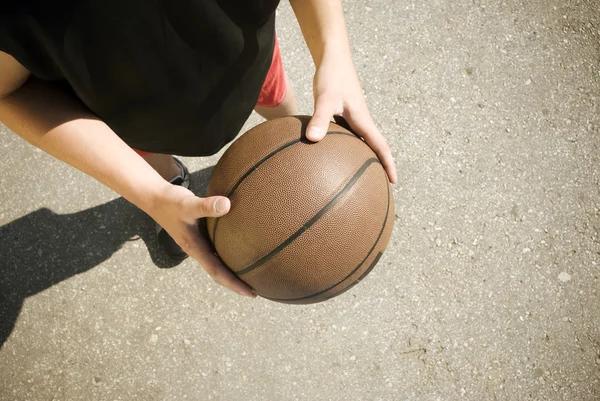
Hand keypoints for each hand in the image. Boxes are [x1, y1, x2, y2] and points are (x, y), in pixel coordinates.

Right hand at [149, 183, 255, 297]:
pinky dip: (229, 253)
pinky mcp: (200, 233)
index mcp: (195, 248)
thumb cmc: (170, 202)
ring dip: (233, 269)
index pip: (217, 272)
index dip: (234, 284)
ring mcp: (199, 242)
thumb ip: (206, 205)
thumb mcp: (187, 204)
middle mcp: (198, 249)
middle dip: (236, 282)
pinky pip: (217, 248)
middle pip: (219, 272)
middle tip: (257, 290)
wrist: (154, 197)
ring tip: (253, 273)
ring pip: (218, 261)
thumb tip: (227, 204)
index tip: (251, 294)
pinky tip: (241, 248)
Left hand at [305, 52, 397, 183]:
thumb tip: (312, 140)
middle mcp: (361, 120)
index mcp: (362, 120)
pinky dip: (349, 147)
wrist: (332, 57)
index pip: (380, 146)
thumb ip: (319, 119)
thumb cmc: (331, 76)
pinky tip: (337, 153)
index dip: (388, 165)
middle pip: (375, 146)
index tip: (393, 182)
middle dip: (380, 165)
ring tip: (362, 173)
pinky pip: (350, 135)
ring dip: (366, 156)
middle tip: (380, 184)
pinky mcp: (344, 112)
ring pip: (363, 141)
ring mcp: (353, 116)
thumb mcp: (325, 98)